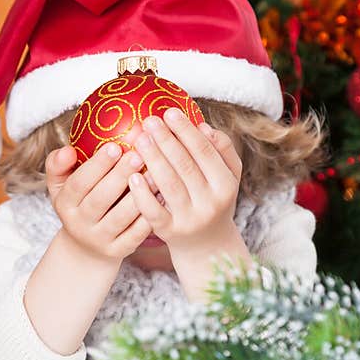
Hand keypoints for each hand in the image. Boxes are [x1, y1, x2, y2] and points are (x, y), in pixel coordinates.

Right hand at [46, 143, 152, 261]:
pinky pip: (136, 233)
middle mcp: (79, 224)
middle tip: (138, 155)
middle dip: (120, 176)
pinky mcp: (118, 250)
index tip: (114, 146)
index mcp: (65, 204)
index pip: (79, 183)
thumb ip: (58, 164)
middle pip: (100, 199)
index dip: (96, 166)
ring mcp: (99, 239)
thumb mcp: (61, 185)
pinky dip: (149, 215)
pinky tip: (162, 197)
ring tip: (155, 173)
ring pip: (121, 217)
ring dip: (139, 195)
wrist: (85, 247)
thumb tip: (68, 150)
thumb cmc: (78, 203)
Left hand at [126, 108, 250, 301]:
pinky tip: (132, 176)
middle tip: (149, 120)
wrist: (207, 247)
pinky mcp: (170, 232)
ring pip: (168, 185)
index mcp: (226, 185)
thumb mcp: (227, 178)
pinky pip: (154, 211)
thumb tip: (204, 126)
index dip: (187, 131)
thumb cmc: (214, 202)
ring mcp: (189, 219)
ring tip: (139, 139)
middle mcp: (210, 202)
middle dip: (166, 140)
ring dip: (153, 159)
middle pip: (185, 165)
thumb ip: (222, 151)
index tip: (169, 112)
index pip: (205, 152)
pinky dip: (142, 193)